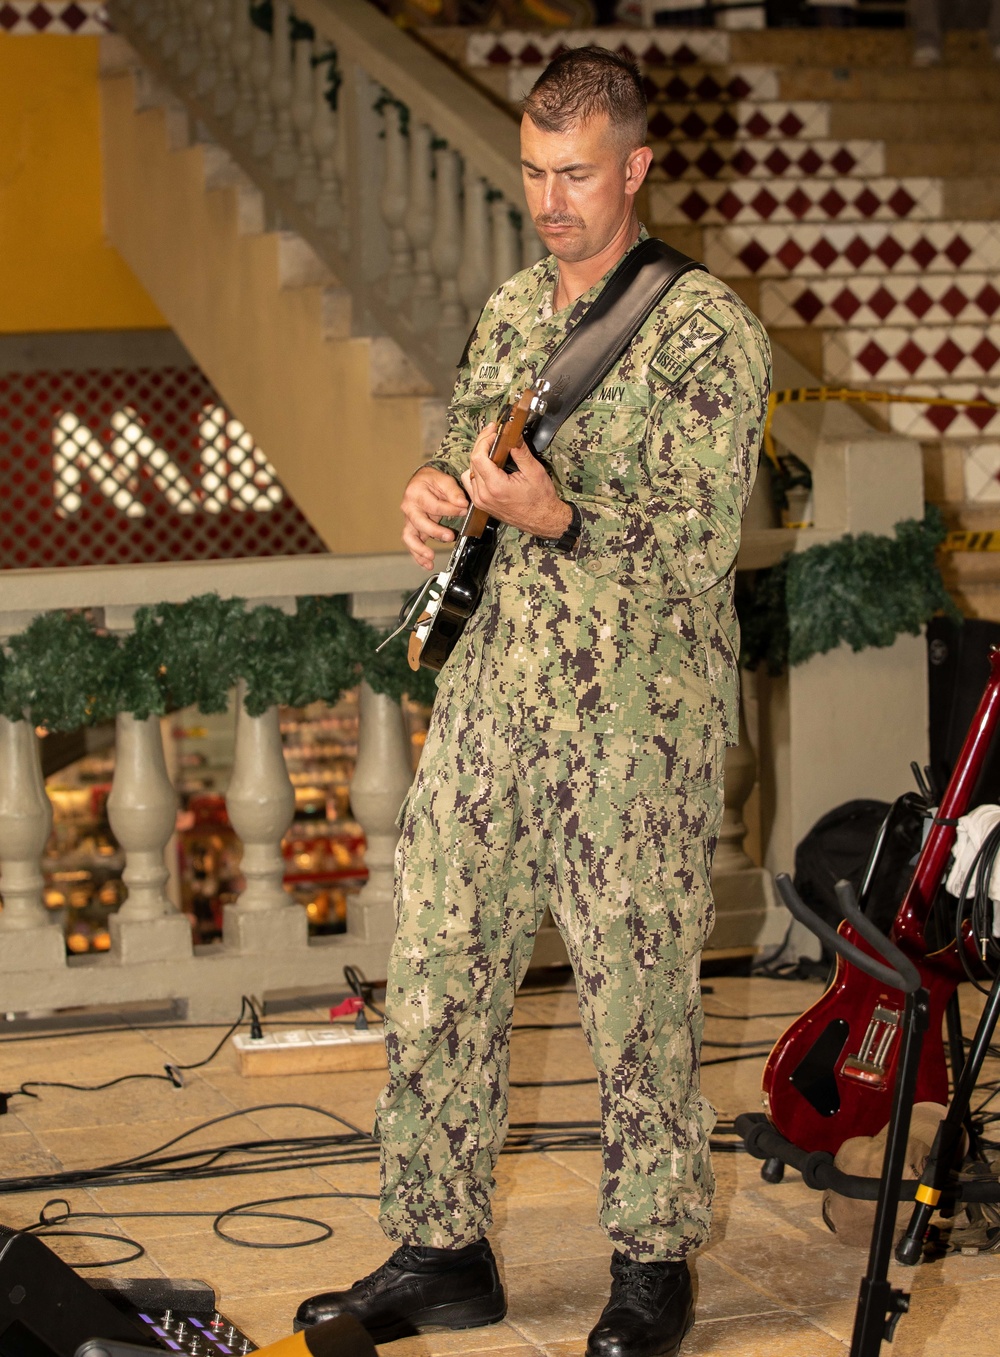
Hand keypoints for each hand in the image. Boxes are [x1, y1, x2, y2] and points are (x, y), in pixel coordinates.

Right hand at [401, 465, 468, 569]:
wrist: (421, 482)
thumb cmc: (431, 481)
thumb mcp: (444, 480)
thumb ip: (454, 492)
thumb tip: (462, 504)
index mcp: (415, 493)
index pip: (433, 505)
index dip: (450, 509)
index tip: (463, 510)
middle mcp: (409, 507)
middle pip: (419, 522)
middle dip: (435, 531)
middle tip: (450, 536)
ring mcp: (409, 519)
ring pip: (409, 536)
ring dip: (419, 549)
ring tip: (430, 557)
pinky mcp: (412, 529)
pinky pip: (412, 544)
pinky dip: (418, 556)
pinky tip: (426, 564)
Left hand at [460, 423, 572, 538]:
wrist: (542, 520)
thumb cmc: (540, 500)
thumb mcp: (534, 472)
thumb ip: (520, 452)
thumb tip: (513, 435)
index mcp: (496, 487)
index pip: (478, 457)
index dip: (484, 440)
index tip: (493, 431)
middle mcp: (484, 495)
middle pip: (473, 462)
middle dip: (482, 444)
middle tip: (493, 434)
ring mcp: (480, 501)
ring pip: (469, 471)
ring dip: (479, 457)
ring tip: (492, 449)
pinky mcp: (481, 504)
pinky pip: (470, 483)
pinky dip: (476, 471)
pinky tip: (488, 466)